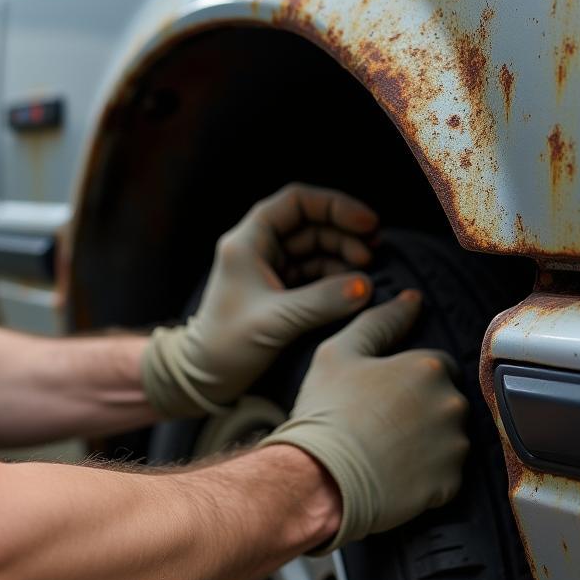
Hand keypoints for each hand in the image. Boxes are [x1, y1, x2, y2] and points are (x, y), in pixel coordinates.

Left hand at [141, 184, 378, 417]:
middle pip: (310, 223)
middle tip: (374, 250)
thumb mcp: (277, 320)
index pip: (295, 202)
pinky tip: (355, 288)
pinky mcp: (279, 292)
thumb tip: (364, 285)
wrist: (205, 378)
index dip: (334, 205)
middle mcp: (258, 249)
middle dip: (344, 233)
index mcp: (248, 241)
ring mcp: (269, 269)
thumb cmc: (227, 345)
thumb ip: (322, 300)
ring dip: (344, 255)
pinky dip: (336, 278)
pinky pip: (314, 274)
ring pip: (315, 248)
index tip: (366, 222)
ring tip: (368, 272)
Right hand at [259, 291, 468, 551]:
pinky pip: (446, 473)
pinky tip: (396, 472)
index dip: (407, 377)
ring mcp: (455, 447)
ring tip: (387, 448)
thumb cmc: (327, 411)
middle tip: (382, 420)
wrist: (321, 477)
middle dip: (421, 407)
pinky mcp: (451, 485)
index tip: (383, 392)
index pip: (435, 364)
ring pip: (448, 436)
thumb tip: (412, 299)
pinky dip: (427, 473)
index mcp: (428, 367)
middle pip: (445, 400)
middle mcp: (451, 404)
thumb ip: (380, 321)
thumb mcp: (339, 352)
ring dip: (427, 440)